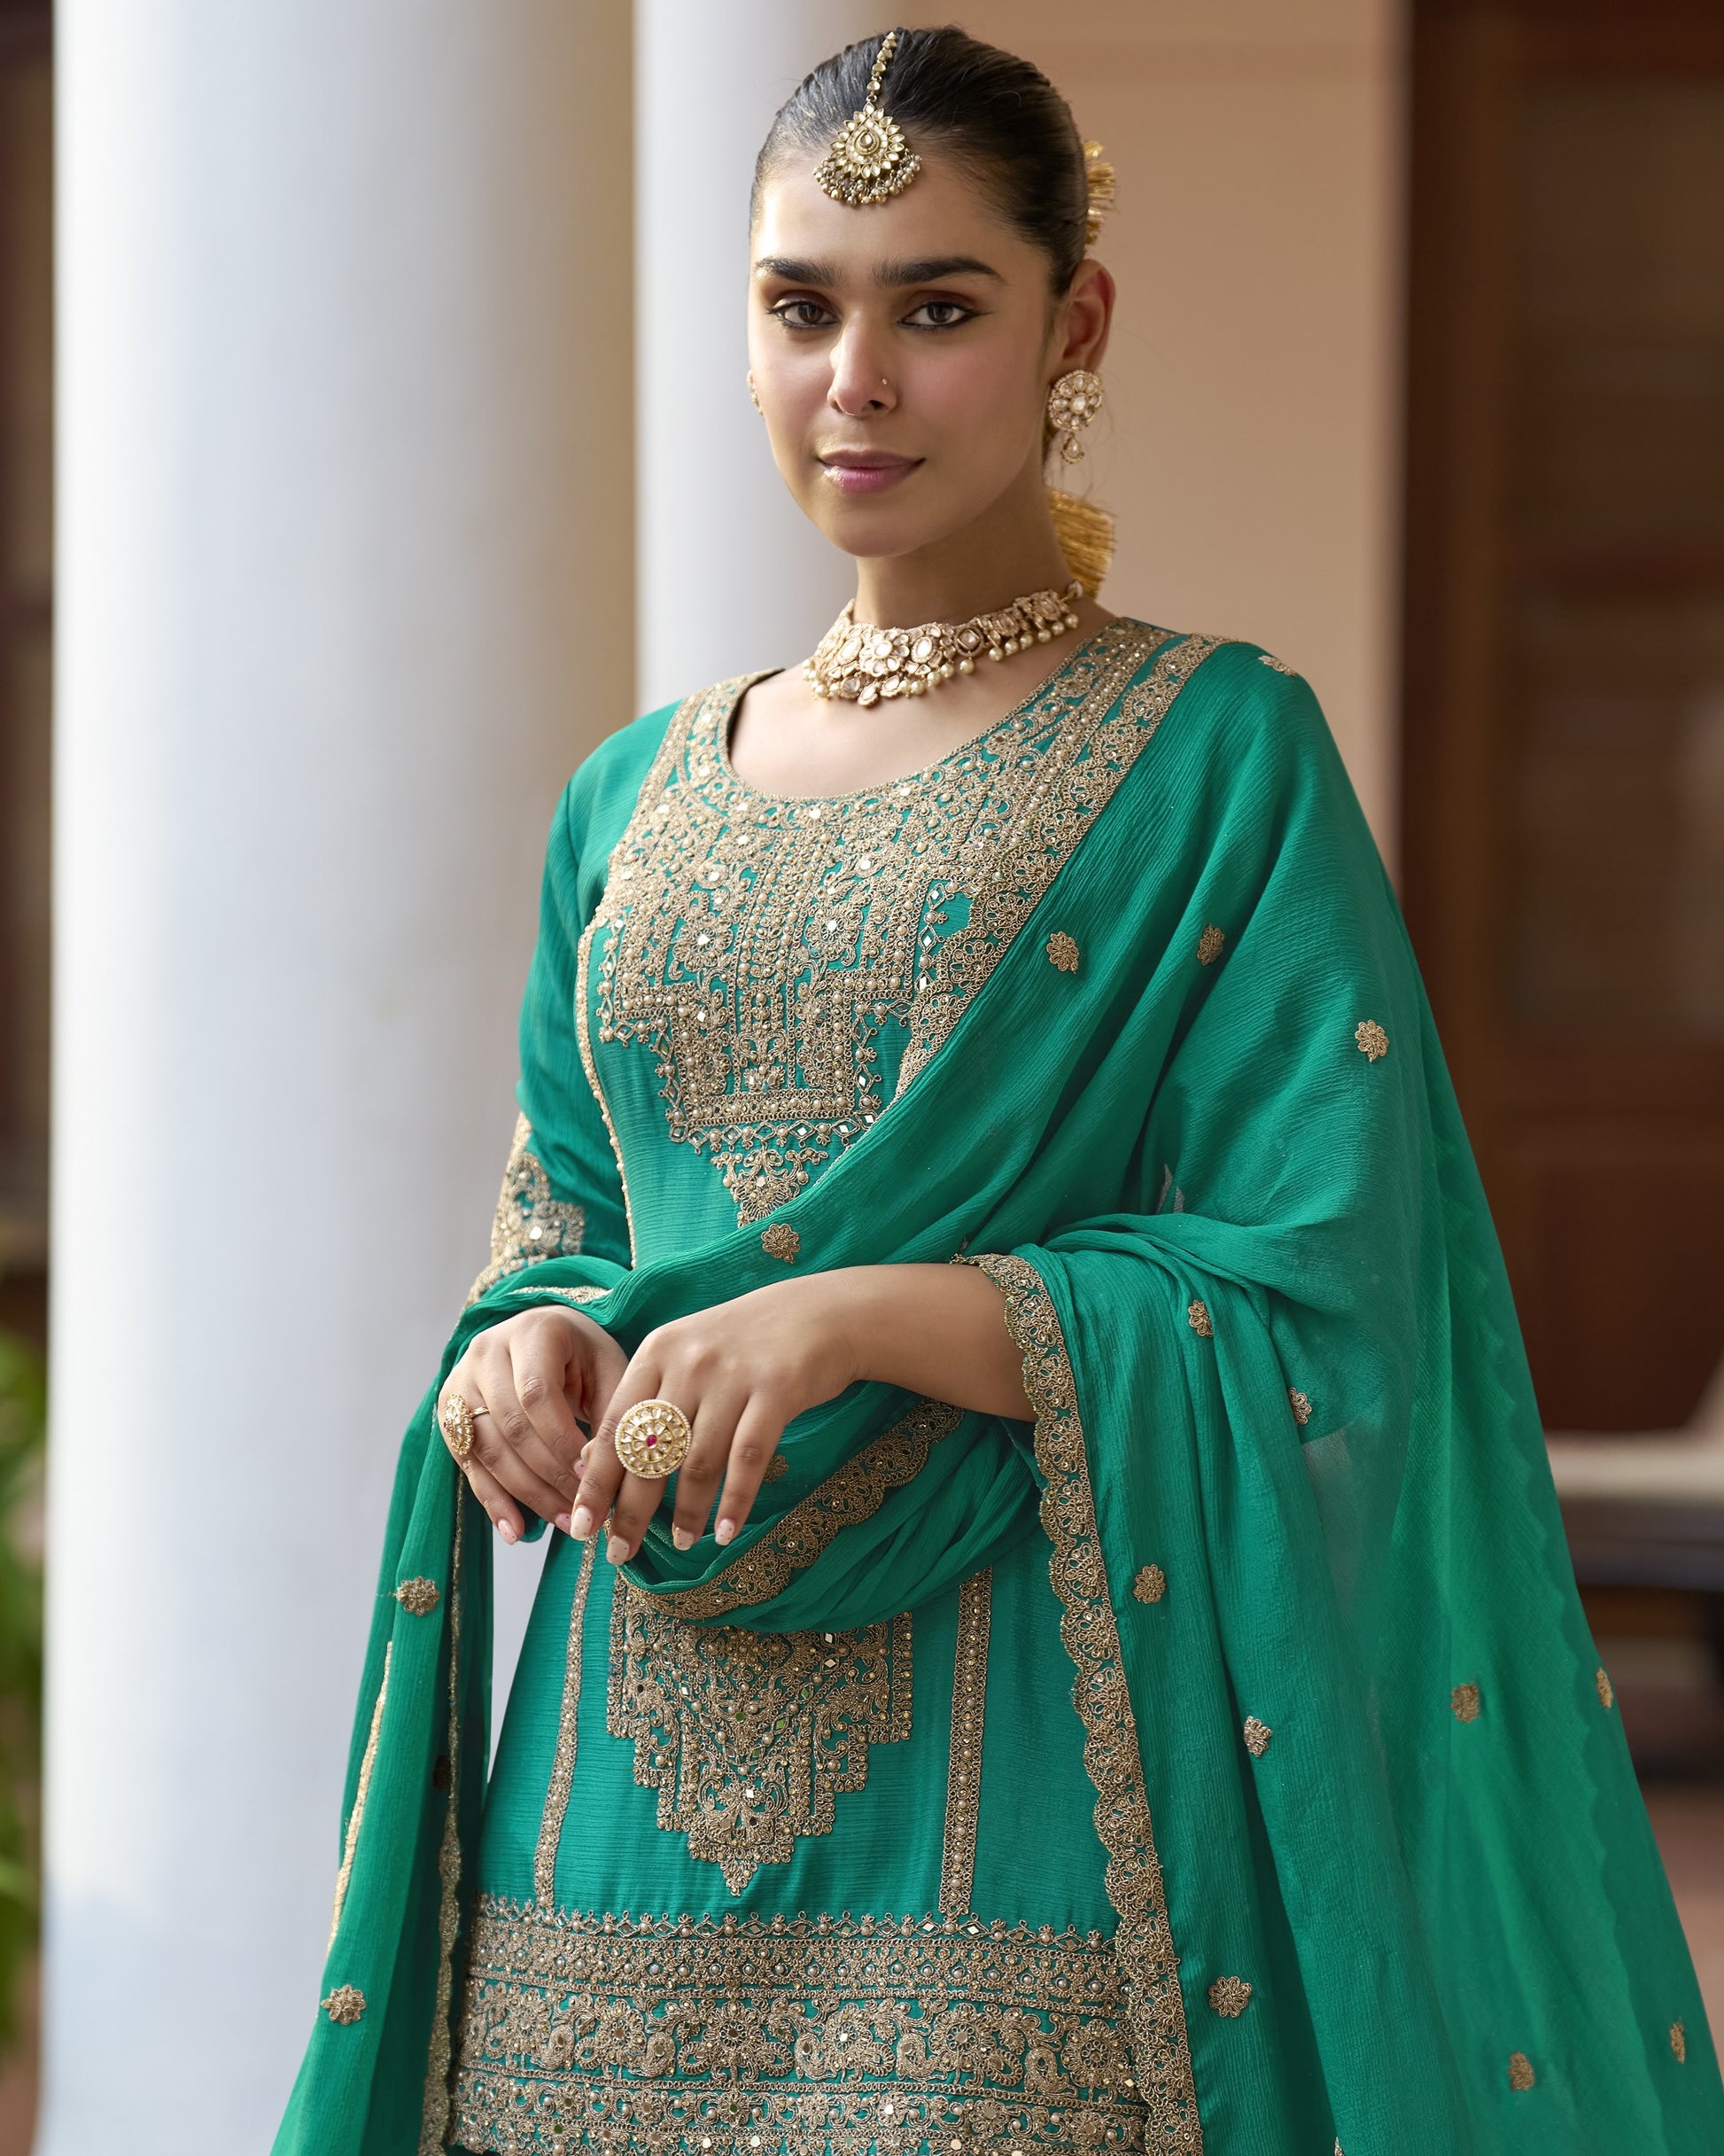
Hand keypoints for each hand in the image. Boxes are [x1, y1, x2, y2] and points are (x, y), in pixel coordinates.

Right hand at [439, 1305, 627, 1543]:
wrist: (544, 1337)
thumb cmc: (586, 1357)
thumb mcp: (609, 1371)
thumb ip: (609, 1415)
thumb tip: (597, 1474)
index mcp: (532, 1331)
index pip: (537, 1394)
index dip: (561, 1441)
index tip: (590, 1477)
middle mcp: (487, 1350)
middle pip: (511, 1426)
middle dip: (548, 1475)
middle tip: (581, 1510)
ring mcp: (461, 1380)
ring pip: (488, 1449)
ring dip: (526, 1494)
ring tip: (562, 1522)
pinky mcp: (449, 1411)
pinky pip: (469, 1464)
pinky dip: (493, 1501)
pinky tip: (516, 1531)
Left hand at [572, 1275, 860, 1564]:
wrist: (821, 1312)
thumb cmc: (745, 1342)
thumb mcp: (687, 1353)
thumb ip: (647, 1398)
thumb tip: (595, 1461)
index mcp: (657, 1350)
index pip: (613, 1426)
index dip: (596, 1481)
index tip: (580, 1525)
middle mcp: (689, 1362)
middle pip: (649, 1451)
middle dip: (630, 1510)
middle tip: (620, 1552)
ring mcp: (733, 1376)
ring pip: (697, 1461)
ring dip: (686, 1511)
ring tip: (681, 1543)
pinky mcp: (777, 1391)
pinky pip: (748, 1459)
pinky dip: (735, 1501)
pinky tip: (726, 1531)